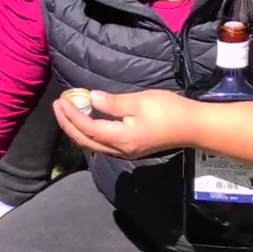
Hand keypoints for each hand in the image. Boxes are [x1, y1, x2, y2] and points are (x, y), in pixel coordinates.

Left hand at [54, 89, 198, 158]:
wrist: (194, 127)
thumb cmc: (169, 111)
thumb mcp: (139, 101)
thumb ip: (113, 103)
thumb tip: (91, 99)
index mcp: (120, 138)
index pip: (87, 128)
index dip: (71, 115)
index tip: (61, 101)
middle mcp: (120, 150)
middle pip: (85, 140)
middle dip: (67, 124)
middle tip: (57, 106)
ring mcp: (126, 152)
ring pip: (92, 144)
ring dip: (77, 130)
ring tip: (67, 113)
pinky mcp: (131, 149)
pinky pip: (102, 144)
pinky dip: (89, 133)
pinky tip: (86, 122)